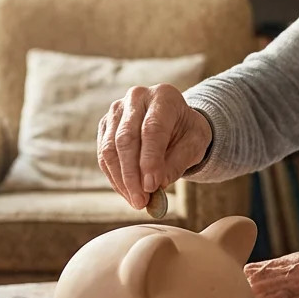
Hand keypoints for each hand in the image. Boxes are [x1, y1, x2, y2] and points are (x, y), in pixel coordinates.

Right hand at [97, 84, 211, 209]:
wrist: (176, 122)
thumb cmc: (187, 132)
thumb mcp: (194, 145)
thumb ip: (178, 162)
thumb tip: (156, 185)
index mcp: (163, 96)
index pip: (152, 129)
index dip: (150, 160)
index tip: (152, 187)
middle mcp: (136, 98)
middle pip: (126, 138)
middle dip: (132, 174)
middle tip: (141, 201)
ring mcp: (116, 110)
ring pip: (110, 148)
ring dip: (121, 179)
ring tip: (136, 201)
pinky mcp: (105, 125)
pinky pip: (104, 155)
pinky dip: (114, 177)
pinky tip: (127, 193)